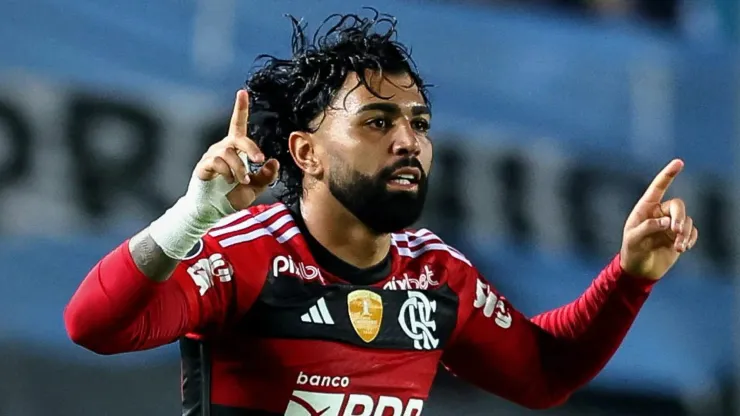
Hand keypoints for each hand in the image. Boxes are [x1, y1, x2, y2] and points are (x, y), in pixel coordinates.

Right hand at [194, 89, 279, 210]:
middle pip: (238, 138)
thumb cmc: (233, 195)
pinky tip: (230, 180)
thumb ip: (266, 175)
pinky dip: (227, 171)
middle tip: (260, 159)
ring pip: (229, 152)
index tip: (243, 92)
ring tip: (243, 180)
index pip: (238, 124)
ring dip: (239, 167)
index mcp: (236, 148)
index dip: (240, 108)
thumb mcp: (255, 186)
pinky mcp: (203, 166)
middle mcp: (223, 147)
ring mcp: (212, 156)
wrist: (212, 210)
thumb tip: (274, 161)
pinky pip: (216, 161)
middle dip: (251, 147)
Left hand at [620, 159, 697, 279]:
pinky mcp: (679, 237)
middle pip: (678, 205)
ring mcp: (670, 225)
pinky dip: (690, 239)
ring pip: (686, 220)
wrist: (639, 270)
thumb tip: (667, 223)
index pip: (658, 188)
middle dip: (679, 216)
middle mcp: (660, 213)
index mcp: (645, 208)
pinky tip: (682, 248)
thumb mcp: (633, 239)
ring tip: (678, 246)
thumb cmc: (631, 251)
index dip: (668, 174)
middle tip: (675, 231)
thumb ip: (648, 227)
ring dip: (684, 232)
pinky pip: (692, 232)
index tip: (679, 162)